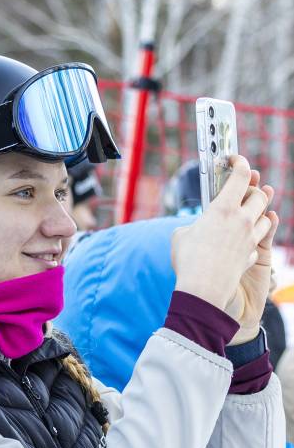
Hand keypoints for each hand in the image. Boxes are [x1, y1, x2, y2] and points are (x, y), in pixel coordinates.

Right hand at [171, 157, 275, 332]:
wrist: (203, 289)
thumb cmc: (187, 259)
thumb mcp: (181, 235)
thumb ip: (194, 225)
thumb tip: (198, 228)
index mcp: (223, 208)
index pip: (240, 176)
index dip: (240, 162)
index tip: (235, 159)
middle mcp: (242, 220)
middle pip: (260, 195)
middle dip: (253, 190)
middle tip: (243, 191)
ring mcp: (250, 238)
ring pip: (265, 217)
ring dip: (258, 213)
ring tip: (246, 214)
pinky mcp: (252, 255)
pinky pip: (258, 241)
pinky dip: (252, 238)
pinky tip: (242, 241)